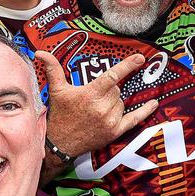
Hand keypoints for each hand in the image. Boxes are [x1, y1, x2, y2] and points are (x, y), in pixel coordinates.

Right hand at [37, 51, 159, 159]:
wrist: (60, 143)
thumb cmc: (59, 114)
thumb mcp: (56, 90)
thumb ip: (53, 69)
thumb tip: (40, 53)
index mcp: (90, 94)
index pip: (113, 76)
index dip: (128, 66)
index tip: (140, 58)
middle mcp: (102, 107)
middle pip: (116, 90)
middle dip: (108, 90)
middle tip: (94, 97)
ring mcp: (110, 120)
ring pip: (121, 102)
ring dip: (114, 101)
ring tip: (97, 108)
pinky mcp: (115, 132)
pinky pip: (134, 119)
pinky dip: (144, 111)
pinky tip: (154, 103)